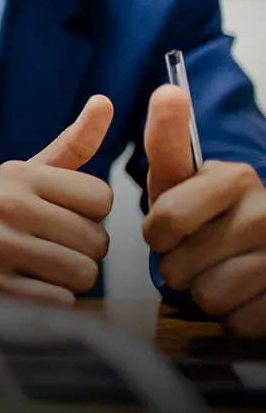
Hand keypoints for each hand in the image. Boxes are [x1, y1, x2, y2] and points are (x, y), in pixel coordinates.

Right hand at [0, 95, 114, 303]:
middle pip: (97, 240)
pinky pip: (60, 302)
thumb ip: (72, 144)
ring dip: (69, 280)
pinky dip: (53, 303)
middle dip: (83, 252)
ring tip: (40, 270)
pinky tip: (26, 288)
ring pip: (82, 273)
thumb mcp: (25, 175)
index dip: (90, 214)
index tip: (62, 217)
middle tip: (50, 249)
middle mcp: (6, 206)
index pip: (102, 197)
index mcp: (18, 175)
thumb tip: (105, 101)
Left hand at [142, 84, 265, 336]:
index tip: (167, 229)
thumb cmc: (207, 214)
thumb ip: (167, 139)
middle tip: (195, 252)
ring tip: (220, 272)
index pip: (165, 217)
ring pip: (207, 296)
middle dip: (176, 265)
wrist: (262, 253)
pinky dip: (233, 316)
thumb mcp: (179, 178)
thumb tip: (168, 90)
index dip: (158, 233)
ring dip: (203, 292)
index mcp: (235, 178)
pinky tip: (245, 295)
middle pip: (177, 265)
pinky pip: (237, 322)